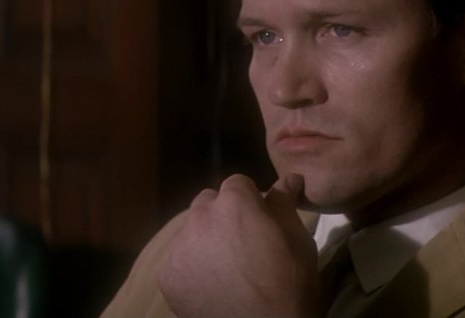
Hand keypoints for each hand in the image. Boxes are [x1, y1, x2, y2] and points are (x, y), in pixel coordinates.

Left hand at [157, 173, 318, 317]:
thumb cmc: (288, 285)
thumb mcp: (298, 241)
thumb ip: (284, 204)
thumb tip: (289, 178)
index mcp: (234, 203)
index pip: (237, 184)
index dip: (250, 202)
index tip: (260, 222)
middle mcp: (199, 216)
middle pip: (209, 203)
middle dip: (223, 215)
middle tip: (242, 244)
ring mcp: (179, 246)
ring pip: (191, 230)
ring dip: (205, 239)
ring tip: (225, 267)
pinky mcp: (166, 274)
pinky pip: (178, 258)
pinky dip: (191, 266)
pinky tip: (210, 284)